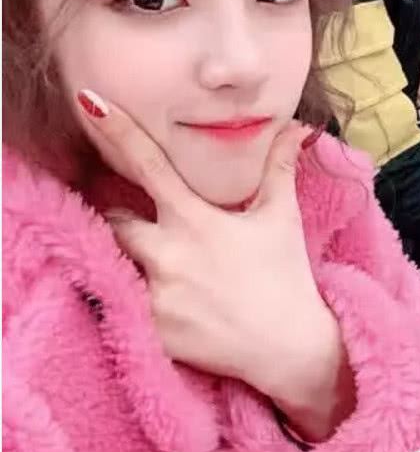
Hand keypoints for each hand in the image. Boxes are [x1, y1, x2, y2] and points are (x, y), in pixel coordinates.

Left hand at [76, 94, 354, 440]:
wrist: (290, 349)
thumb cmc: (285, 276)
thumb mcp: (282, 217)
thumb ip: (280, 166)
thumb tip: (299, 127)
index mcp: (195, 220)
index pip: (147, 165)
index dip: (117, 131)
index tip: (89, 102)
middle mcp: (167, 255)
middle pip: (112, 221)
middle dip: (118, 218)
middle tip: (143, 224)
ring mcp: (155, 296)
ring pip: (114, 263)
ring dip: (126, 258)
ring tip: (158, 266)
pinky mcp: (152, 331)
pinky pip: (124, 305)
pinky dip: (135, 298)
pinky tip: (169, 302)